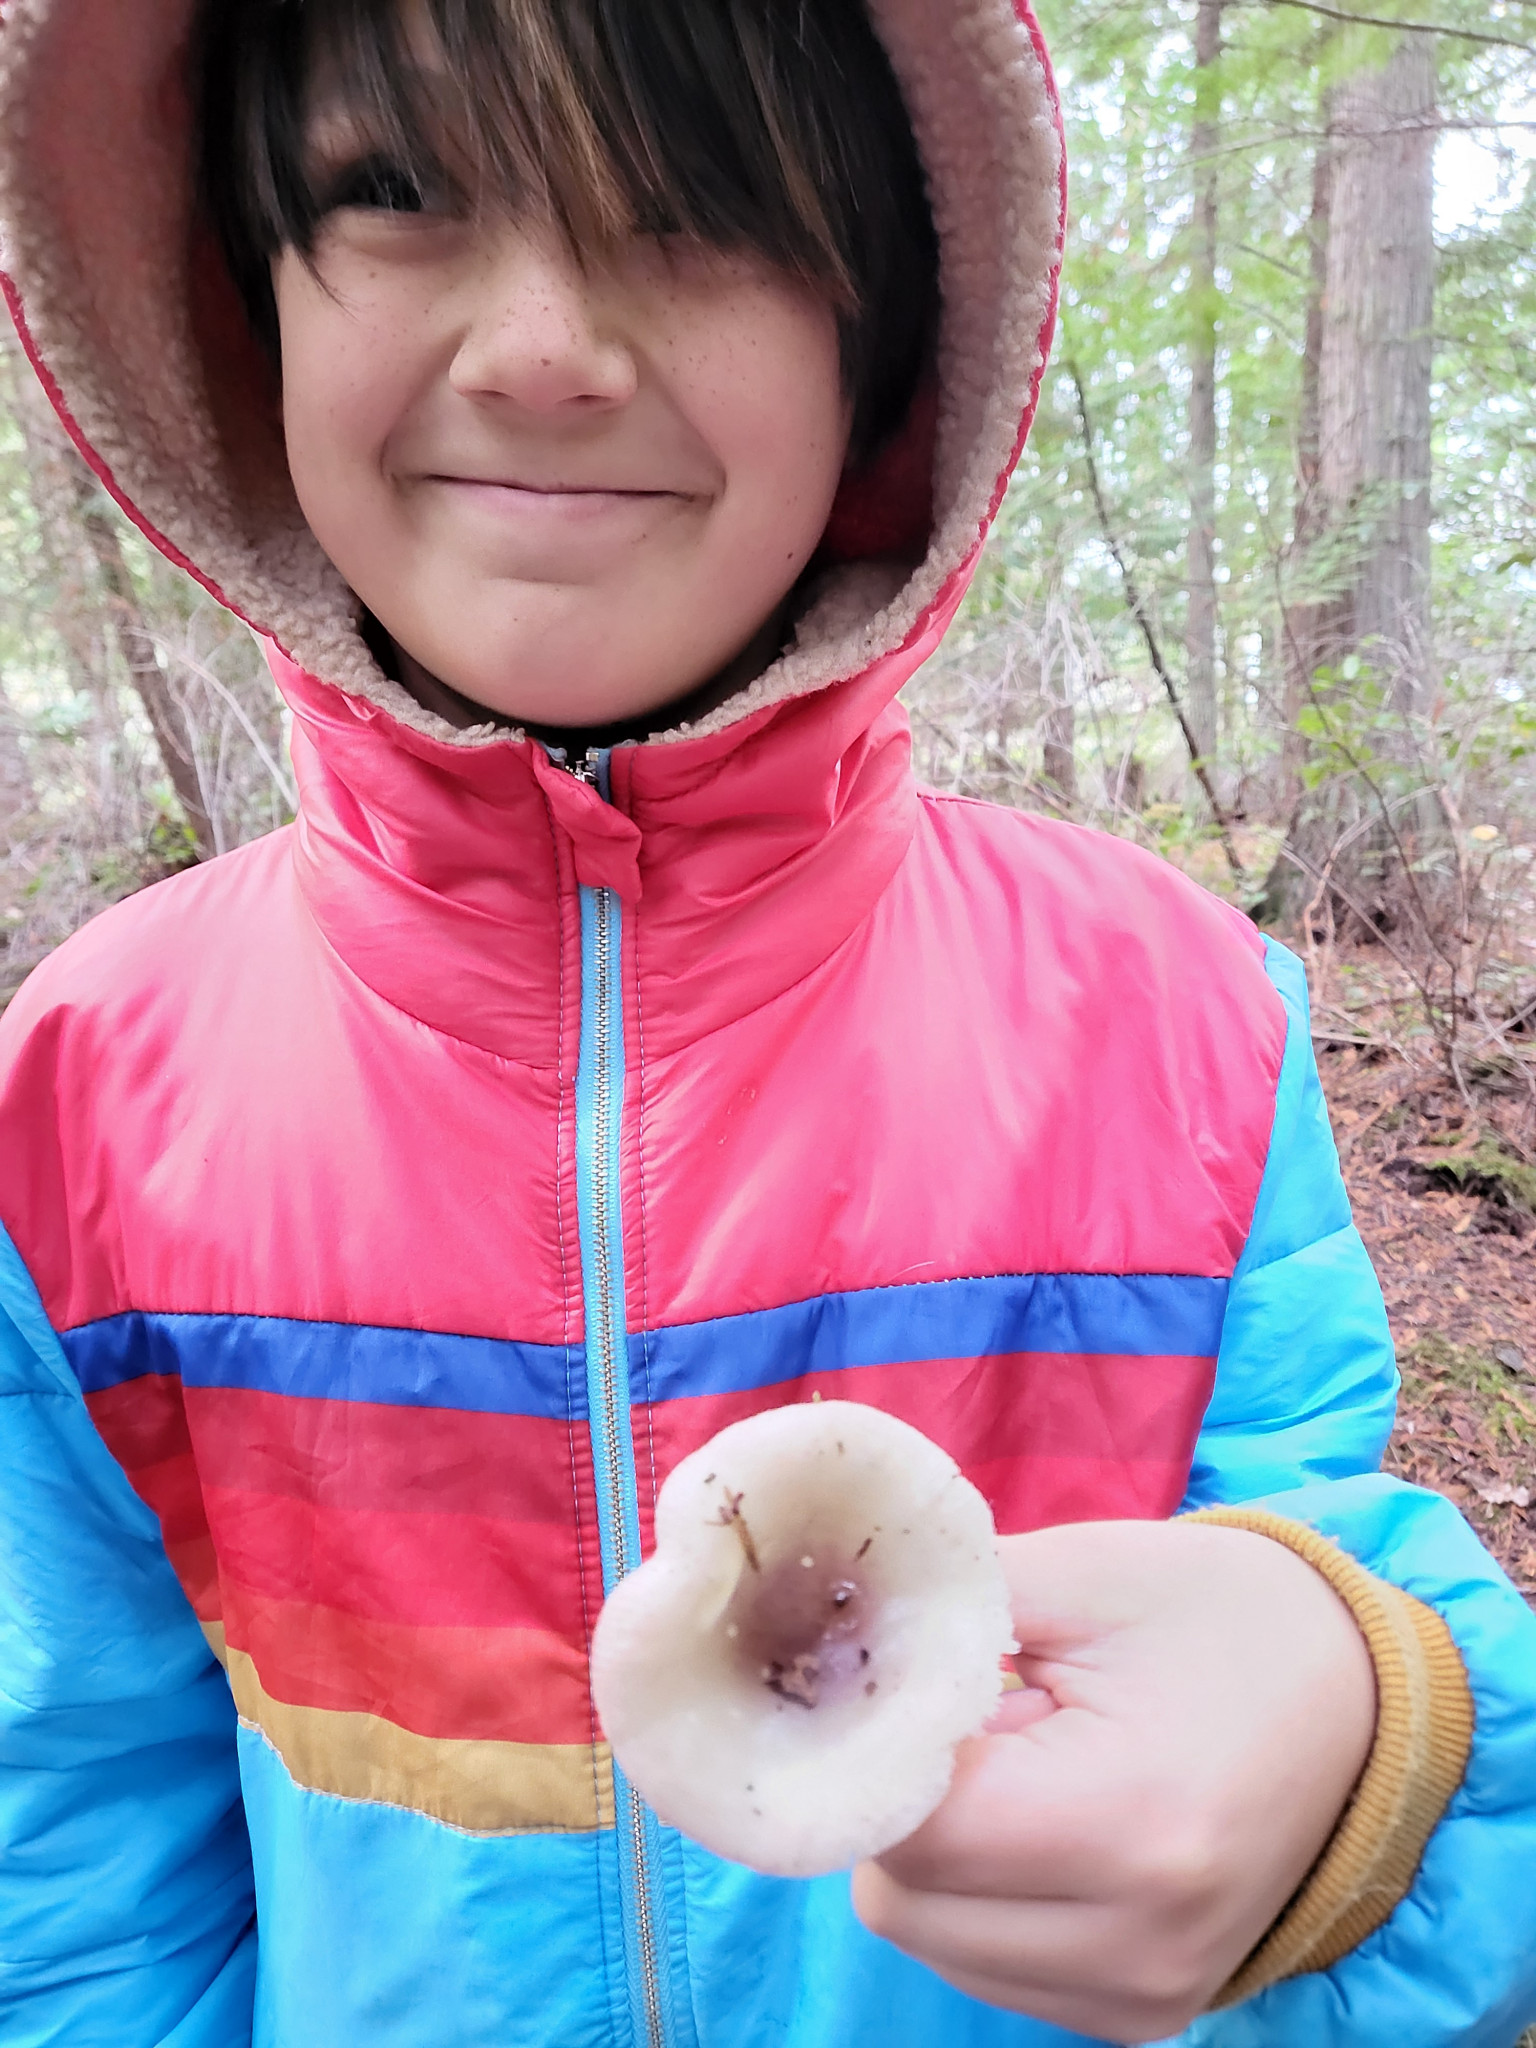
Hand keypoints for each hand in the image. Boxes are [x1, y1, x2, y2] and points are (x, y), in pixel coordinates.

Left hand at [851, 1519, 1376, 2042]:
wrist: (1360, 1699)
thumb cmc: (1217, 1615)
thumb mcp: (1081, 1572)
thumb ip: (945, 1612)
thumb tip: (822, 1646)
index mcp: (1127, 1824)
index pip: (911, 1828)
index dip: (875, 1745)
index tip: (891, 1676)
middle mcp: (1136, 1944)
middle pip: (901, 1898)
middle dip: (899, 1796)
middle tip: (971, 1712)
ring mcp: (1142, 1997)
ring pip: (930, 1941)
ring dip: (934, 1852)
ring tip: (1021, 1761)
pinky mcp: (1139, 2015)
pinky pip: (986, 1967)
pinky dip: (979, 1895)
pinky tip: (1044, 1817)